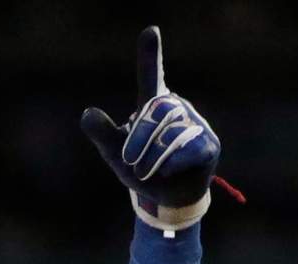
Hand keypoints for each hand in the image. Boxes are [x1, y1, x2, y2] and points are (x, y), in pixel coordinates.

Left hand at [80, 26, 219, 230]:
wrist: (166, 199)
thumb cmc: (141, 170)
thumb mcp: (116, 154)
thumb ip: (103, 134)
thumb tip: (87, 113)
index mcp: (153, 105)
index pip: (152, 76)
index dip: (150, 54)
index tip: (150, 31)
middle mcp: (177, 108)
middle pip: (157, 111)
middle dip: (138, 140)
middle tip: (129, 162)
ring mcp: (196, 124)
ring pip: (171, 133)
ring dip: (151, 157)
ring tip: (145, 171)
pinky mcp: (209, 145)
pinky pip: (189, 150)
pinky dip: (171, 165)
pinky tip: (167, 172)